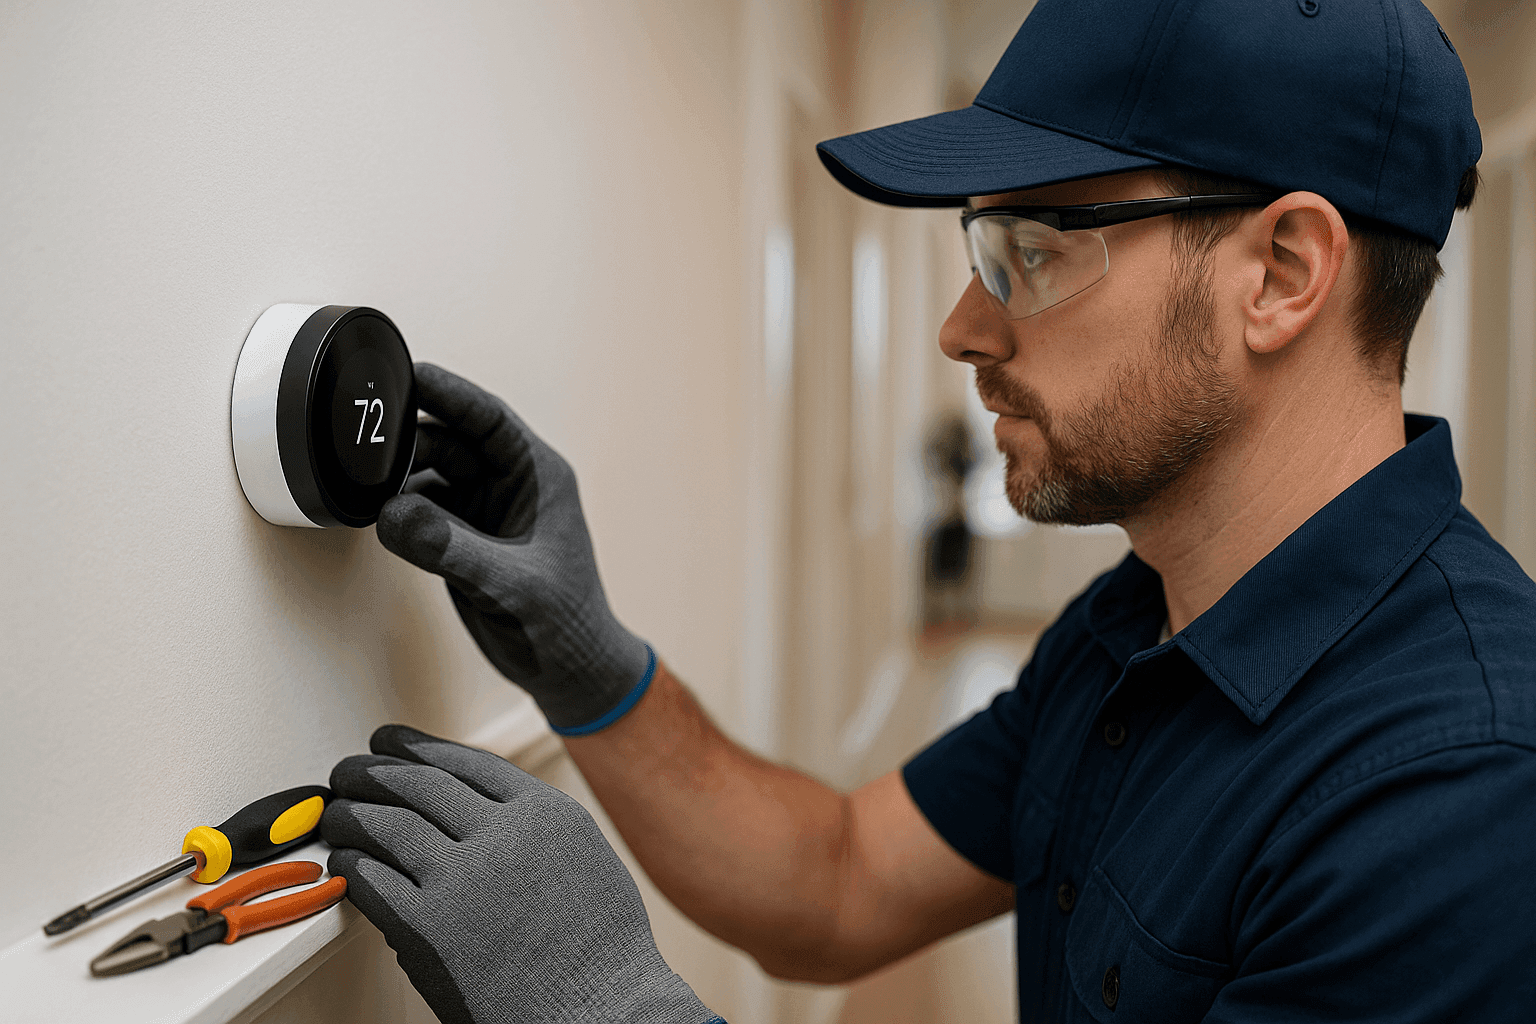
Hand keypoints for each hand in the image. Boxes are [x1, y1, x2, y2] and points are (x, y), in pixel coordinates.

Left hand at [321, 725, 720, 1023]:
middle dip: (374, 771)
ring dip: (352, 813)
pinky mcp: (428, 926)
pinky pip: (373, 880)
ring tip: (336, 812)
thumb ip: (535, 831)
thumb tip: (481, 822)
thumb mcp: (585, 861)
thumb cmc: (600, 952)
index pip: (465, 762)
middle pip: (419, 783)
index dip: (419, 747)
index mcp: (545, 813)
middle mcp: (503, 834)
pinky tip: (345, 862)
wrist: (602, 1010)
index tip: (394, 742)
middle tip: (352, 769)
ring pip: (388, 824)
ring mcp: (463, 878)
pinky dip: (351, 865)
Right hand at [378, 363, 652, 733]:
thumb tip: (394, 514)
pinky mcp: (461, 542)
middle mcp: (510, 487)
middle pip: (449, 442)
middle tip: (366, 444)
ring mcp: (483, 514)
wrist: (570, 673)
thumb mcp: (512, 584)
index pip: (488, 420)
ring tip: (364, 485)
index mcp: (539, 476)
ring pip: (429, 477)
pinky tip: (374, 516)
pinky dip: (397, 512)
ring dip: (397, 479)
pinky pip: (420, 512)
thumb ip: (452, 550)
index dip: (449, 393)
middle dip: (408, 441)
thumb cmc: (567, 624)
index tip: (407, 374)